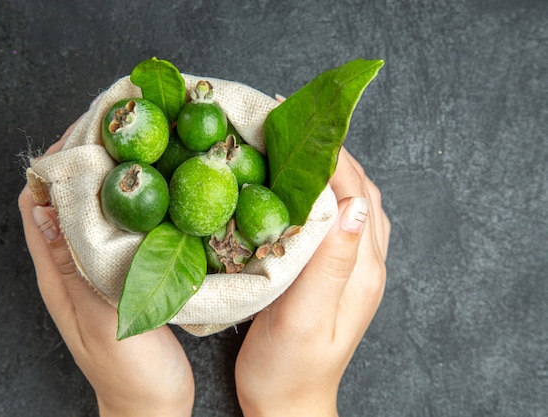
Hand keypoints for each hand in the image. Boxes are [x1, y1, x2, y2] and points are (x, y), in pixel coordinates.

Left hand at [18, 121, 193, 416]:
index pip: (37, 202)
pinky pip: (124, 229)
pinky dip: (135, 205)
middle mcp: (73, 264)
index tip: (86, 131)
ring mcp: (99, 269)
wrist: (152, 404)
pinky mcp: (126, 274)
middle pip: (66, 199)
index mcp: (57, 273)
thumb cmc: (129, 371)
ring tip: (143, 151)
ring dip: (112, 179)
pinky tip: (160, 194)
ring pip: (96, 210)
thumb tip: (46, 207)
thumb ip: (76, 265)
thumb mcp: (100, 318)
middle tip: (122, 130)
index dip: (54, 163)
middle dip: (86, 160)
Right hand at [235, 148, 389, 416]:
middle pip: (360, 191)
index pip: (356, 194)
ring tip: (298, 146)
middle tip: (295, 124)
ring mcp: (353, 269)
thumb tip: (353, 204)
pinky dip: (323, 194)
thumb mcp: (306, 318)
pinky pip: (337, 221)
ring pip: (352, 203)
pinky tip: (300, 189)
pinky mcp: (335, 274)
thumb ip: (330, 262)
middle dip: (332, 152)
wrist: (289, 402)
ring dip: (331, 169)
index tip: (300, 123)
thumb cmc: (289, 367)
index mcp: (361, 269)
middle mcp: (365, 263)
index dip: (332, 155)